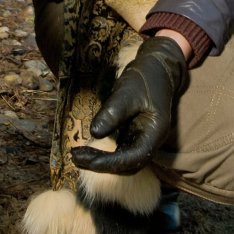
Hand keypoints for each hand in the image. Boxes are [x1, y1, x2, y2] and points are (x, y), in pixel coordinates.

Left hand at [69, 35, 187, 174]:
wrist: (157, 68)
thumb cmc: (144, 78)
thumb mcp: (127, 92)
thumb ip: (112, 113)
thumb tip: (94, 134)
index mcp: (155, 132)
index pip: (134, 158)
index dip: (112, 163)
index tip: (90, 161)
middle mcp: (151, 141)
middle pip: (128, 165)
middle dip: (103, 165)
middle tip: (76, 157)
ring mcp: (143, 140)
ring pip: (124, 161)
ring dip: (102, 161)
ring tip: (77, 155)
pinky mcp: (134, 136)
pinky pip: (120, 152)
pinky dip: (105, 154)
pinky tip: (88, 150)